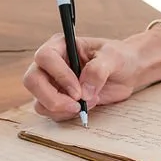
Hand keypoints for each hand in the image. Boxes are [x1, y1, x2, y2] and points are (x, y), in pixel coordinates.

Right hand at [22, 34, 142, 121]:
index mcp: (61, 45)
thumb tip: (84, 91)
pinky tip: (84, 107)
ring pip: (39, 101)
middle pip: (32, 81)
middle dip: (53, 98)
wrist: (127, 72)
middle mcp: (51, 64)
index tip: (78, 91)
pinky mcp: (57, 99)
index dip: (59, 76)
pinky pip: (50, 112)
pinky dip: (65, 115)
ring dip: (61, 109)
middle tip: (76, 105)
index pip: (45, 57)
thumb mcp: (113, 57)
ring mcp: (52, 83)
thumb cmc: (119, 57)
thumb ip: (98, 70)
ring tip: (86, 104)